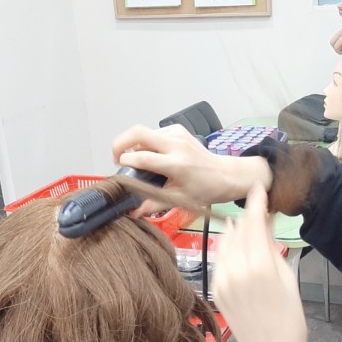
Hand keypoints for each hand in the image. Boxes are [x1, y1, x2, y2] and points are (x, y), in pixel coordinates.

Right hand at [112, 124, 272, 215]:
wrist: (224, 175)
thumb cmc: (204, 189)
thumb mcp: (178, 200)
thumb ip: (153, 205)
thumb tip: (134, 212)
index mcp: (176, 164)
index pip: (142, 157)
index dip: (126, 161)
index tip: (120, 169)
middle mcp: (176, 145)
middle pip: (137, 132)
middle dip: (120, 142)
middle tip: (117, 157)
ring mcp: (177, 134)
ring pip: (143, 131)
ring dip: (134, 144)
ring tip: (135, 160)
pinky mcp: (178, 130)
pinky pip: (154, 132)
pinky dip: (147, 142)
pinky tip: (150, 154)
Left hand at [213, 185, 307, 341]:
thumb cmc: (289, 319)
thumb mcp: (286, 278)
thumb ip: (271, 247)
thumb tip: (264, 222)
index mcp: (259, 266)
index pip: (253, 223)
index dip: (255, 203)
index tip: (258, 187)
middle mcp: (236, 271)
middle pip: (238, 231)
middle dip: (247, 215)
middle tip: (256, 201)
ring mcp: (222, 281)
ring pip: (226, 243)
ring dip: (235, 230)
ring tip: (245, 219)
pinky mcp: (216, 290)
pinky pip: (220, 260)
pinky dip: (227, 248)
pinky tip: (234, 241)